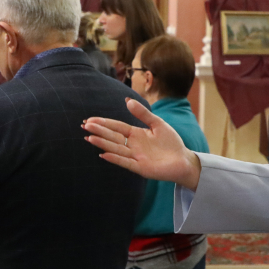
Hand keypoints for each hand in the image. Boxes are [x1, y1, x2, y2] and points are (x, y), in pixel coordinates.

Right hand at [83, 98, 202, 189]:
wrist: (184, 160)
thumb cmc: (171, 143)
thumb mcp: (158, 124)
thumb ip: (143, 114)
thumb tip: (127, 101)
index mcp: (136, 134)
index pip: (117, 127)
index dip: (104, 123)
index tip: (90, 119)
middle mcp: (133, 146)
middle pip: (113, 137)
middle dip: (99, 131)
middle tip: (85, 126)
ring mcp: (135, 157)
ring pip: (116, 149)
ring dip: (103, 144)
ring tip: (89, 138)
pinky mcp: (141, 168)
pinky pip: (125, 162)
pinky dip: (115, 158)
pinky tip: (103, 154)